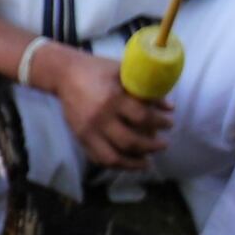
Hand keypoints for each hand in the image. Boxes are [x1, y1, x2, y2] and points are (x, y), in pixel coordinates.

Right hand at [33, 42, 170, 173]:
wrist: (64, 74)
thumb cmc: (98, 70)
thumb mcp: (123, 72)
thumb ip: (145, 89)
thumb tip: (169, 107)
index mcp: (113, 98)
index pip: (143, 117)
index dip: (160, 123)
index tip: (170, 123)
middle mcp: (100, 117)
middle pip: (131, 141)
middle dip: (152, 146)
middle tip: (163, 144)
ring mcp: (88, 131)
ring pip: (114, 157)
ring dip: (134, 163)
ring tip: (147, 162)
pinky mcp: (80, 137)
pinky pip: (99, 158)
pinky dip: (115, 164)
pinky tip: (128, 163)